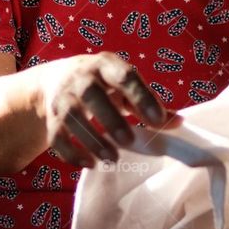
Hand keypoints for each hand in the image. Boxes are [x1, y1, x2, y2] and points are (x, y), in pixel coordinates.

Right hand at [35, 52, 181, 167]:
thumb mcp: (122, 86)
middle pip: (92, 95)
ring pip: (72, 118)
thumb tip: (179, 122)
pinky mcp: (50, 118)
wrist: (53, 81)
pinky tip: (89, 163)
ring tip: (112, 159)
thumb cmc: (100, 85)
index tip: (157, 120)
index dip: (141, 97)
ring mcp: (62, 97)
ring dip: (92, 140)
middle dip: (110, 119)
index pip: (124, 76)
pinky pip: (56, 137)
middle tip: (129, 140)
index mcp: (105, 65)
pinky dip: (72, 153)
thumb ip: (147, 102)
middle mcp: (80, 78)